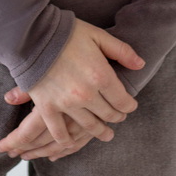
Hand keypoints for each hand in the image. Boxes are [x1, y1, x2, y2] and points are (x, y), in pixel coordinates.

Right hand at [0, 18, 142, 159]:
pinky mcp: (48, 108)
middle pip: (108, 115)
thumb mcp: (99, 36)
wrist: (34, 35)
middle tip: (118, 118)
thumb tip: (141, 64)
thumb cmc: (68, 33)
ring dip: (99, 132)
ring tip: (105, 135)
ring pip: (89, 126)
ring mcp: (66, 104)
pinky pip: (59, 132)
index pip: (123, 101)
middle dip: (117, 117)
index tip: (130, 107)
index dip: (129, 106)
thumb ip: (121, 51)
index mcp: (101, 75)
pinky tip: (71, 142)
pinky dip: (66, 140)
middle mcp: (86, 94)